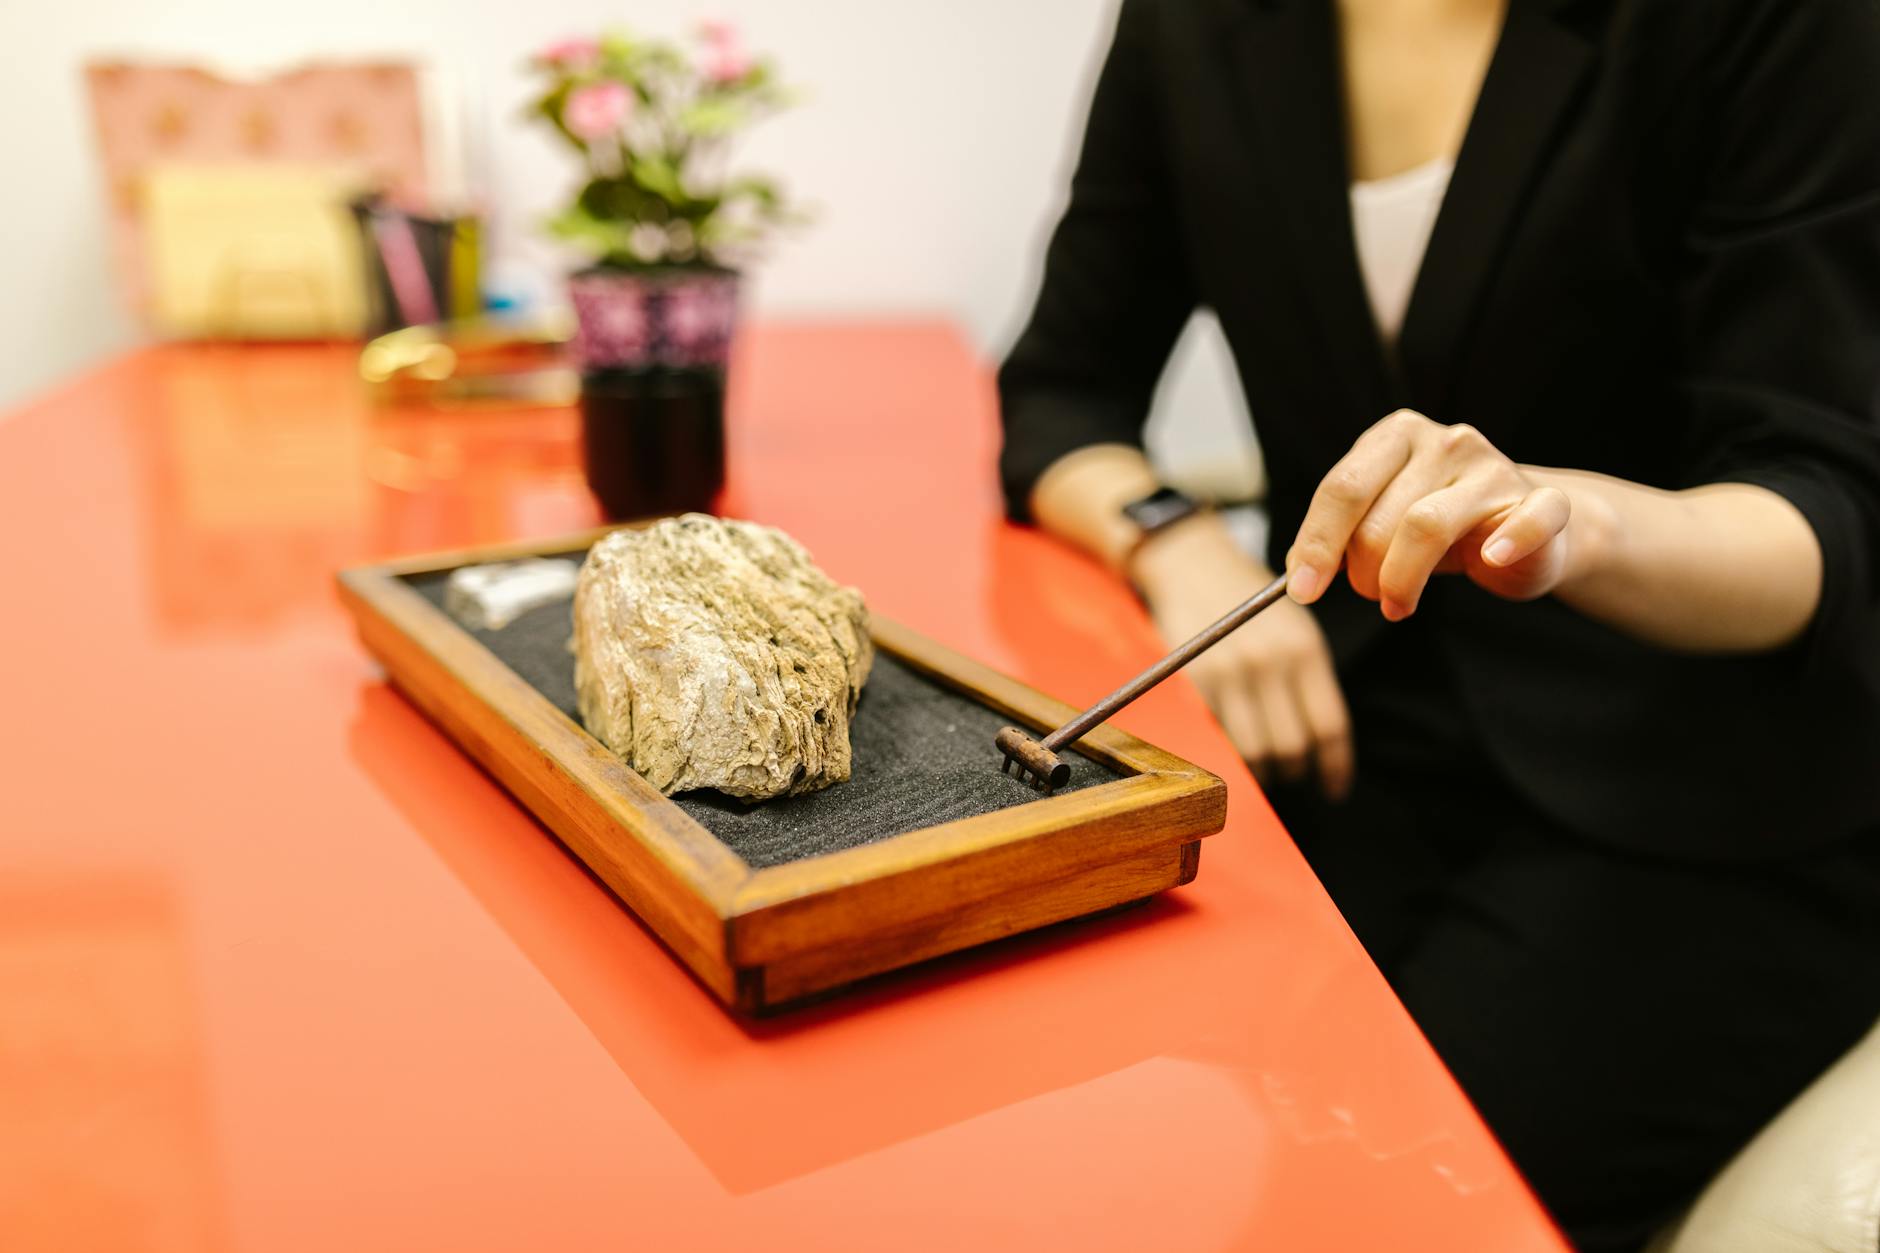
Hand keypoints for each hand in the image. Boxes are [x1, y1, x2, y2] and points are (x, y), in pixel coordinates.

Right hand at [1133, 515, 1353, 797]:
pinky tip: (1235, 758)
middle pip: (1293, 745)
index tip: (1335, 788)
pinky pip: (1218, 734)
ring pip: (1254, 749)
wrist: (1191, 564)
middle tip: (1296, 779)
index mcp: (1305, 648)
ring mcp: (1230, 672)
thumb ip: (1310, 675)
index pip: (1330, 726)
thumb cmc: (1247, 595)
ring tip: (1266, 773)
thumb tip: (1323, 740)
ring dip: (1262, 773)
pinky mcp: (1194, 679)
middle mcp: (1271, 662)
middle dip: (1297, 773)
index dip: (1336, 767)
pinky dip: (1229, 754)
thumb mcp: (1294, 625)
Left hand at [1285, 409, 1574, 617]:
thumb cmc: (1442, 524)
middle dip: (1362, 571)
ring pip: (1428, 526)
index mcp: (1396, 436)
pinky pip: (1527, 520)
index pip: (1342, 488)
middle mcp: (1446, 441)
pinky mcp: (1544, 502)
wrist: (1529, 524)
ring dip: (1402, 580)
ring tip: (1398, 604)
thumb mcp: (1382, 521)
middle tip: (1368, 595)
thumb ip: (1340, 536)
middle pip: (1380, 517)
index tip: (1303, 590)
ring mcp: (1495, 469)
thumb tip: (1296, 571)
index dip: (1316, 543)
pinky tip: (1489, 560)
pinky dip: (1508, 541)